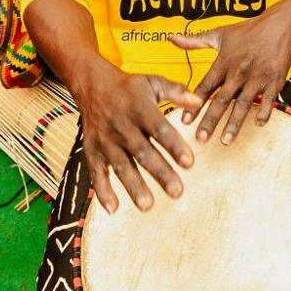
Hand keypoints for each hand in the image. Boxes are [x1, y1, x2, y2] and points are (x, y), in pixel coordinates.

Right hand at [71, 63, 201, 213]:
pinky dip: (102, 191)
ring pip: (121, 165)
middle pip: (143, 152)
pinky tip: (114, 209)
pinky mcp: (92, 149)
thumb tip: (199, 102)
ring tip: (148, 206)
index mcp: (139, 107)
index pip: (160, 129)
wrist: (92, 84)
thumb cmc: (129, 86)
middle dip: (160, 172)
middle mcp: (122, 125)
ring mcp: (105, 139)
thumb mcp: (153, 82)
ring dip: (133, 186)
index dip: (174, 146)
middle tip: (177, 192)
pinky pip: (96, 172)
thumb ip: (176, 92)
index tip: (190, 163)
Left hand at [170, 0, 290, 145]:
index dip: (194, 104)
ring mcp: (257, 78)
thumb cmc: (247, 31)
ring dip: (234, 124)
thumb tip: (171, 38)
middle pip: (222, 100)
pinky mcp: (274, 81)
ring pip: (243, 104)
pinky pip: (269, 101)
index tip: (184, 121)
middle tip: (201, 139)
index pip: (205, 87)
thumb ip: (194, 41)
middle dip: (211, 120)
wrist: (278, 25)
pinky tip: (257, 124)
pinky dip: (264, 112)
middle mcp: (238, 72)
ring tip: (225, 141)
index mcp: (223, 63)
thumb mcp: (219, 34)